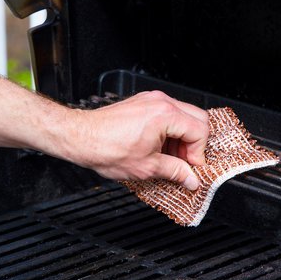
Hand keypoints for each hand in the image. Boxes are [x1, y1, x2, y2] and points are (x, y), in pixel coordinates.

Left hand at [68, 91, 208, 189]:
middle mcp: (160, 102)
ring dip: (182, 138)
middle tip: (185, 163)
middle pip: (197, 119)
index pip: (200, 131)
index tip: (191, 168)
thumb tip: (192, 179)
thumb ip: (175, 172)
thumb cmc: (106, 148)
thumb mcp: (147, 167)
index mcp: (165, 115)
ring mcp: (151, 100)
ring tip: (170, 159)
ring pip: (183, 116)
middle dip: (194, 144)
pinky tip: (159, 148)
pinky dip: (169, 131)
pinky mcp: (143, 103)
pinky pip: (167, 114)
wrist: (80, 137)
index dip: (199, 153)